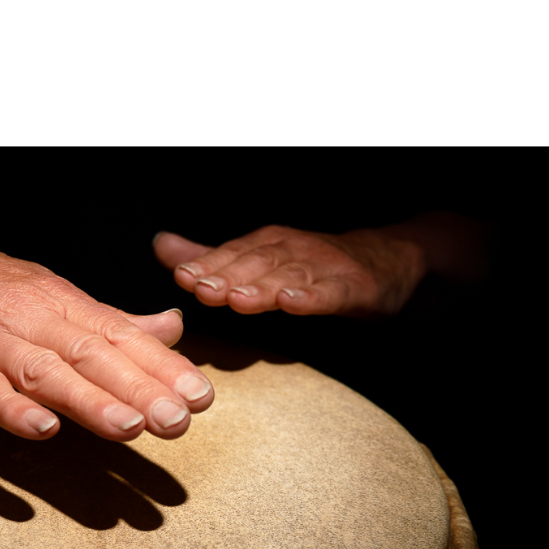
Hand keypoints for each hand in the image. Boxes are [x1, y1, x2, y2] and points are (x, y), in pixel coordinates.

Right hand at [0, 214, 213, 441]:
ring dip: (88, 401)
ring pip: (45, 373)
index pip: (121, 336)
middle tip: (179, 421)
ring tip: (129, 428)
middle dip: (138, 388)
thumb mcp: (52, 294)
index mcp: (62, 304)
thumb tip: (173, 330)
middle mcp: (32, 320)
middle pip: (92, 356)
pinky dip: (10, 408)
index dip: (162, 367)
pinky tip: (41, 429)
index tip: (201, 396)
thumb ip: (111, 321)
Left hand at [154, 226, 423, 318]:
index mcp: (267, 245)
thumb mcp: (260, 258)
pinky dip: (312, 297)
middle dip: (227, 276)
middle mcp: (292, 251)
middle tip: (202, 289)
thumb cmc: (313, 265)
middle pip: (256, 264)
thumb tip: (162, 245)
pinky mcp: (354, 286)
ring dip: (262, 287)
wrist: (386, 261)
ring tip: (237, 300)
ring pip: (289, 277)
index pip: (232, 255)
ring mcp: (324, 268)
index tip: (181, 276)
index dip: (208, 265)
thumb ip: (212, 258)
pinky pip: (331, 292)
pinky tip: (293, 303)